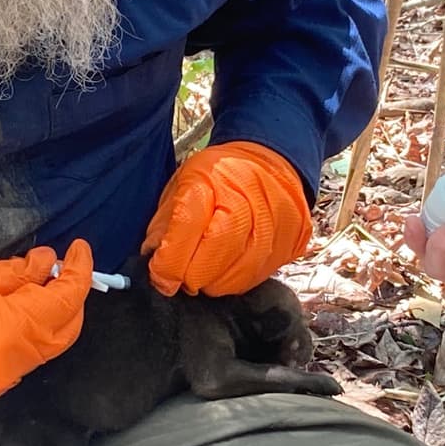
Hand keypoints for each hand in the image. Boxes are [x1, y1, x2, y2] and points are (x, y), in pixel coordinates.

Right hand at [0, 240, 92, 402]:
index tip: (79, 249)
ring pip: (41, 348)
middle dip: (69, 299)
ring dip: (47, 317)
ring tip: (33, 284)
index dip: (78, 273)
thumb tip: (46, 265)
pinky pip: (17, 359)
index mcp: (10, 333)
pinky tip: (11, 310)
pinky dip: (25, 334)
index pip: (64, 302)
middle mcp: (11, 366)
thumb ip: (16, 272)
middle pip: (62, 333)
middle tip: (61, 269)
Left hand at [142, 141, 311, 296]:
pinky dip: (235, 281)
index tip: (159, 277)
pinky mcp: (291, 242)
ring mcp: (275, 223)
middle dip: (191, 276)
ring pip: (238, 275)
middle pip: (215, 256)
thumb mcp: (183, 183)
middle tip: (180, 277)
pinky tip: (225, 270)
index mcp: (213, 180)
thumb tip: (153, 258)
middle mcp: (248, 201)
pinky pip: (258, 277)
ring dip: (213, 283)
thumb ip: (166, 222)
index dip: (169, 262)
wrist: (271, 163)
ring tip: (203, 273)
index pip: (187, 228)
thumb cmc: (221, 175)